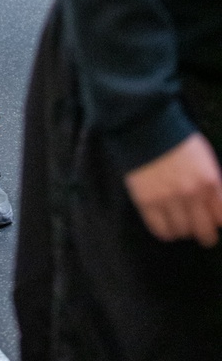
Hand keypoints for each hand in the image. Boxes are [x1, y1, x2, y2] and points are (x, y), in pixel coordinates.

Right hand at [125, 133, 221, 247]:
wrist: (146, 126)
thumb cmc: (178, 139)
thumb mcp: (205, 158)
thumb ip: (213, 183)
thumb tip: (216, 205)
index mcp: (209, 181)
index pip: (221, 218)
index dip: (217, 221)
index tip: (213, 220)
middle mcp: (191, 194)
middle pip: (204, 232)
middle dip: (205, 234)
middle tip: (200, 229)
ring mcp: (168, 199)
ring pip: (182, 232)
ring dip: (182, 229)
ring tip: (178, 220)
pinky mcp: (147, 202)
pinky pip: (160, 230)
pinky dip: (165, 231)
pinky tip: (165, 222)